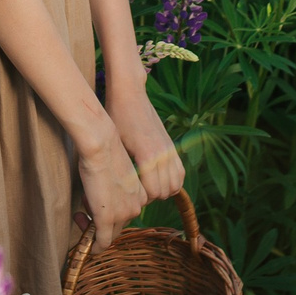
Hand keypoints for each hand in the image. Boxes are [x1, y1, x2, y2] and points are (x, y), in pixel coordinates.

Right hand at [76, 137, 147, 246]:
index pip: (125, 212)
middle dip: (99, 221)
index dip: (108, 212)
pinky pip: (102, 241)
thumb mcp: (115, 173)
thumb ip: (114, 188)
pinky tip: (88, 249)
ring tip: (80, 213)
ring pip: (109, 233)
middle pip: (118, 224)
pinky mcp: (107, 218)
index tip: (92, 203)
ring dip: (93, 228)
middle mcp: (137, 206)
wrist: (101, 145)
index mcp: (141, 194)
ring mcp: (122, 213)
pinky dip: (95, 247)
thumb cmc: (104, 152)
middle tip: (81, 212)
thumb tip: (102, 196)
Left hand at [109, 86, 183, 202]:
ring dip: (163, 190)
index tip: (128, 194)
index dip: (140, 199)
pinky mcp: (172, 146)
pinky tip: (158, 178)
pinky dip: (172, 181)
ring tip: (146, 186)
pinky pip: (180, 173)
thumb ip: (123, 169)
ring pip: (176, 185)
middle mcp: (163, 155)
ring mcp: (170, 150)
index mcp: (148, 157)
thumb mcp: (115, 145)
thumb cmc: (116, 118)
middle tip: (135, 191)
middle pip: (164, 192)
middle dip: (151, 196)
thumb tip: (121, 193)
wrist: (130, 95)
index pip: (153, 193)